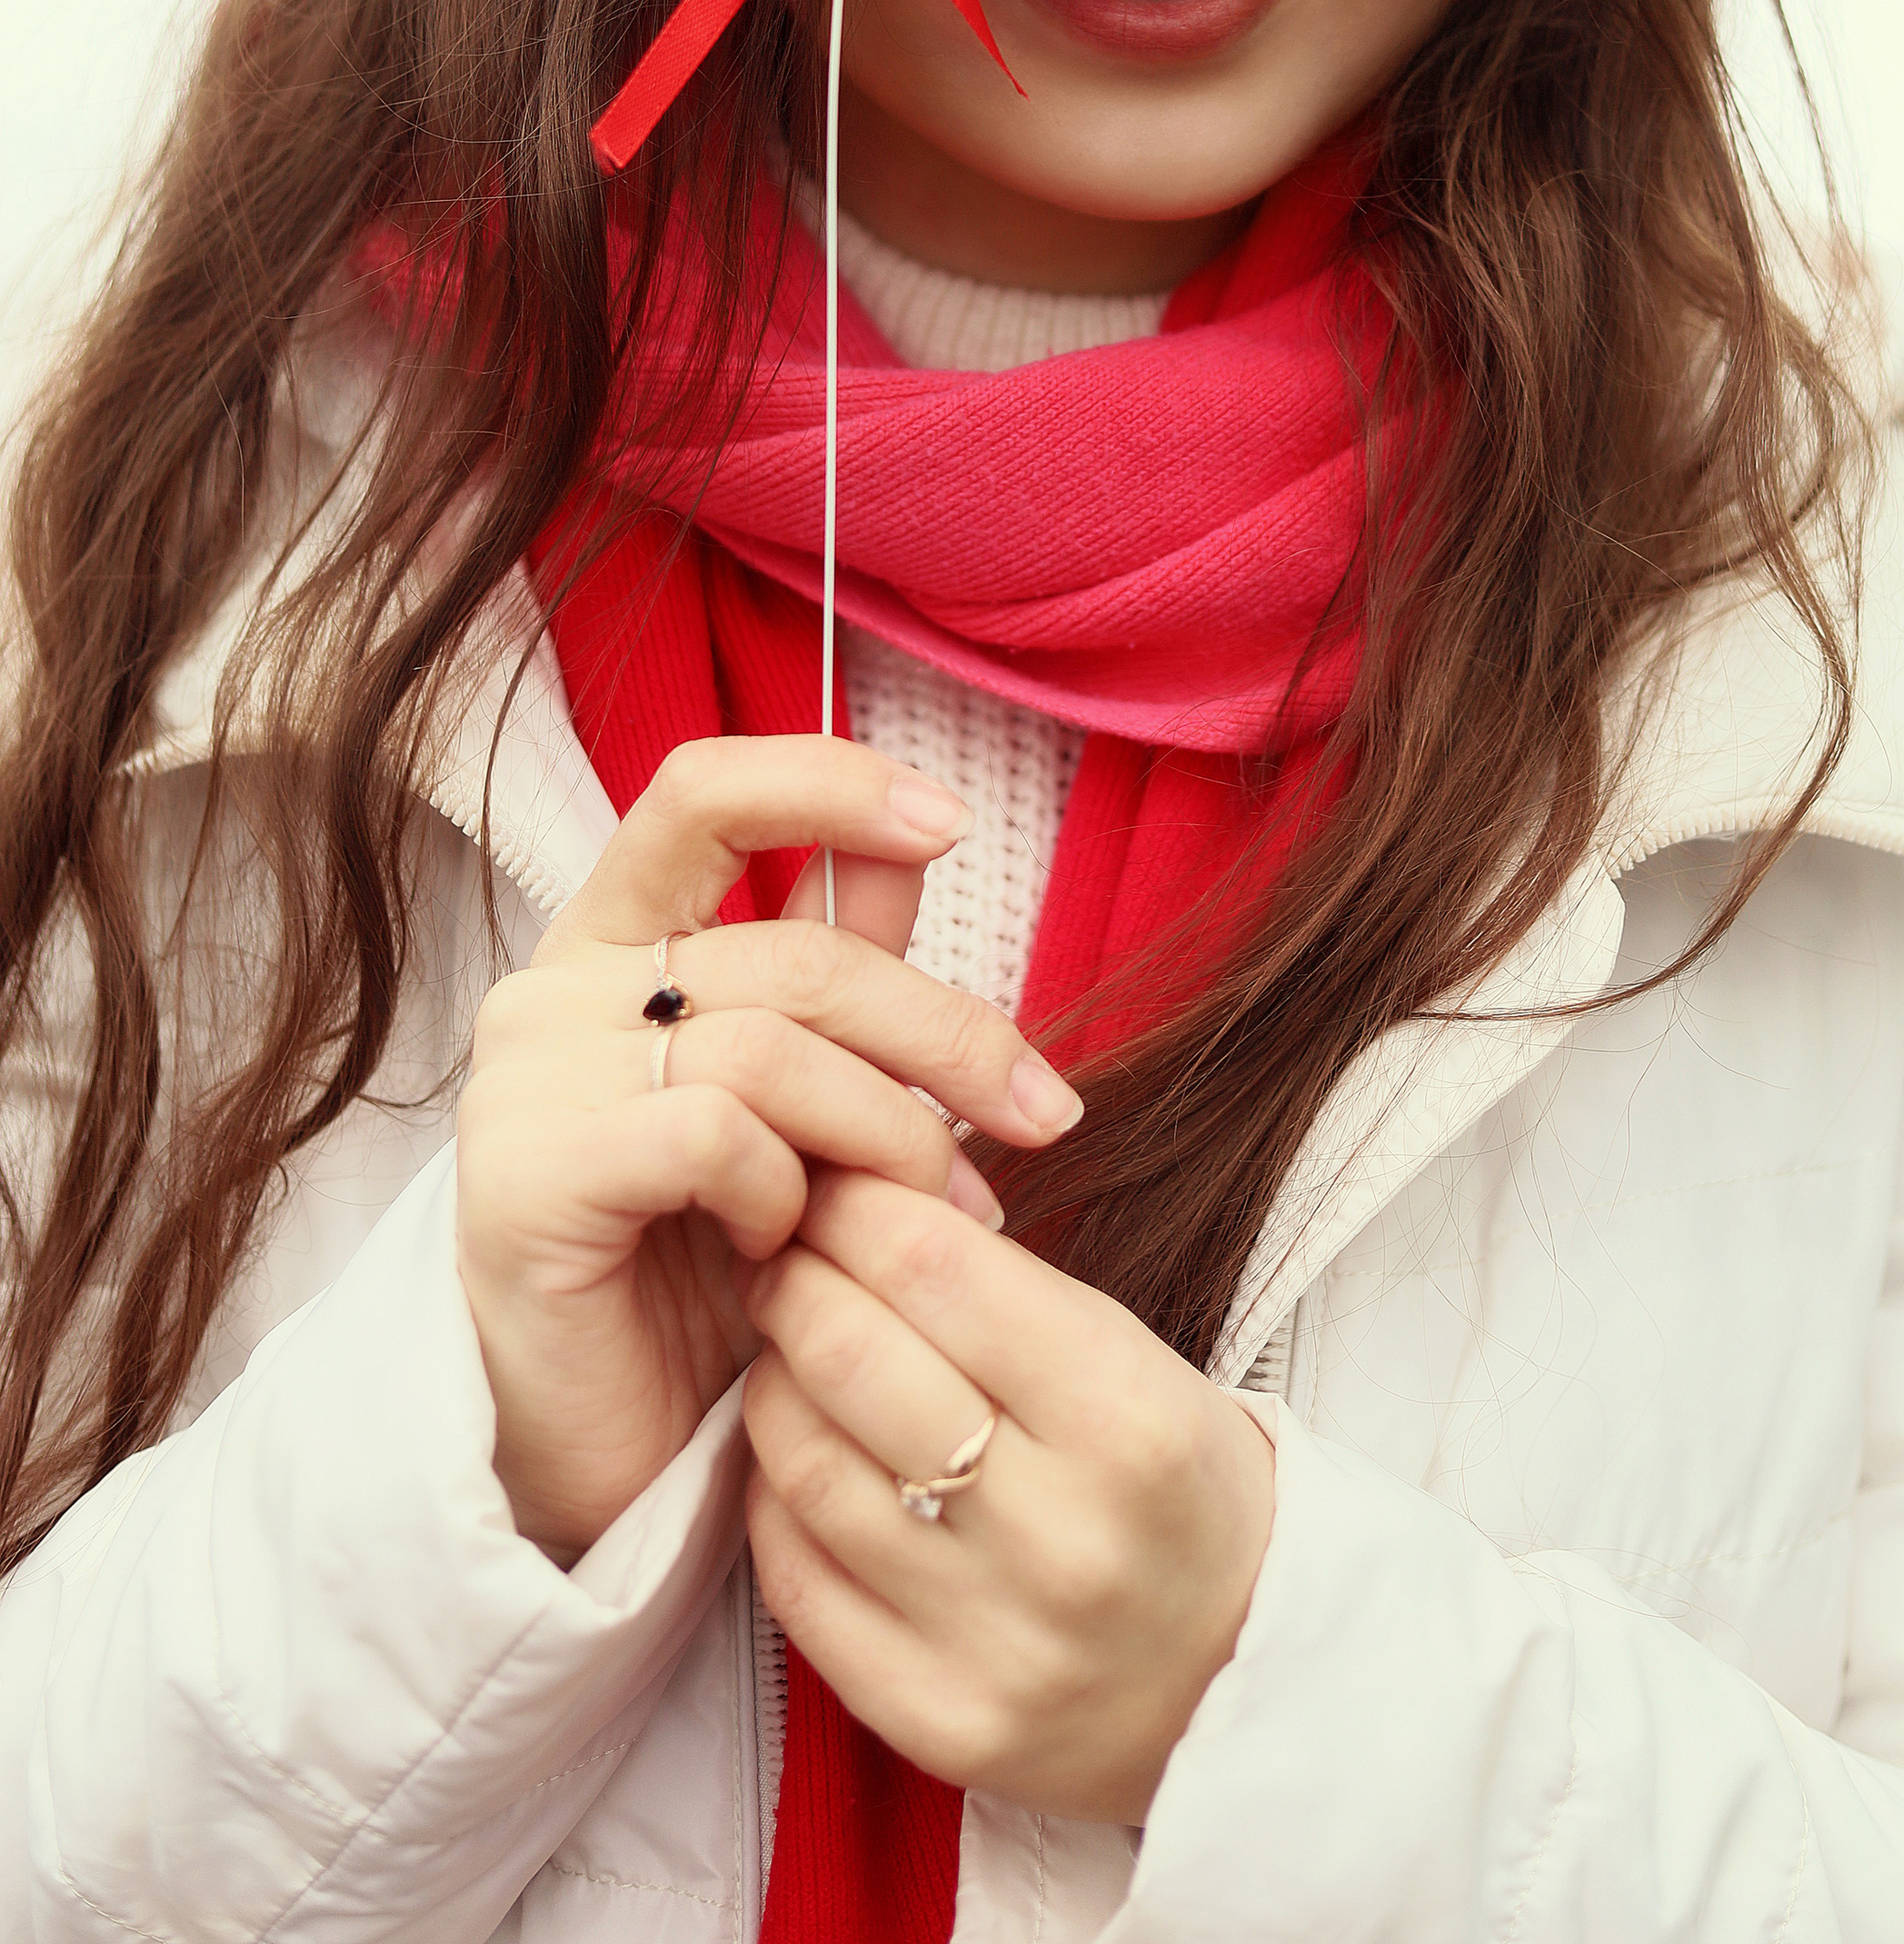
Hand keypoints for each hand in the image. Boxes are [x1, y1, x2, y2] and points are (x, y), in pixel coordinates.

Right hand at [455, 737, 1085, 1561]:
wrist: (598, 1455)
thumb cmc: (697, 1274)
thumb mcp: (793, 1107)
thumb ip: (834, 977)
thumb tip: (912, 854)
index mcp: (609, 943)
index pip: (701, 792)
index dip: (828, 783)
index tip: (953, 823)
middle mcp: (553, 989)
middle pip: (794, 950)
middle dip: (945, 1031)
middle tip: (1041, 1113)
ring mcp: (527, 1077)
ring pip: (771, 1044)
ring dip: (887, 1132)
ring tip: (933, 1211)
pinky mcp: (526, 1176)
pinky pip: (714, 1135)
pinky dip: (784, 1192)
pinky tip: (787, 1254)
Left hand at [741, 1169, 1275, 1823]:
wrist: (1240, 1672)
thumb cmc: (1174, 1483)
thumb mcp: (1132, 1357)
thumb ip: (996, 1285)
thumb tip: (850, 1195)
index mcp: (1132, 1422)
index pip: (937, 1270)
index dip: (855, 1208)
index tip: (827, 1185)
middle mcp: (1065, 1539)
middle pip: (852, 1361)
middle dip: (794, 1281)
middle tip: (784, 1254)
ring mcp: (995, 1645)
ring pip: (804, 1468)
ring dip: (773, 1383)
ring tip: (789, 1352)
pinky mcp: (937, 1724)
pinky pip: (795, 1581)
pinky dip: (774, 1499)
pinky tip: (799, 1458)